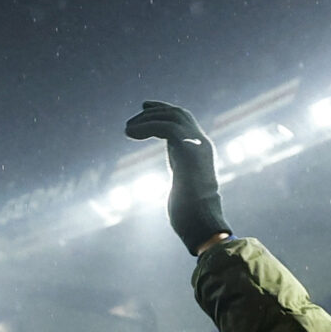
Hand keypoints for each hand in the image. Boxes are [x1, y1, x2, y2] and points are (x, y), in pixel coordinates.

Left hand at [124, 101, 228, 254]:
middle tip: (140, 108)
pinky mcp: (188, 150)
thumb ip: (181, 178)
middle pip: (180, 114)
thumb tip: (179, 187)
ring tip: (128, 129)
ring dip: (148, 118)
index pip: (185, 123)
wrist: (202, 223)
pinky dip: (146, 126)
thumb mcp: (183, 190)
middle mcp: (201, 144)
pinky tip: (130, 133)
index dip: (166, 114)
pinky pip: (165, 127)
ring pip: (173, 116)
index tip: (146, 110)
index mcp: (200, 152)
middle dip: (158, 109)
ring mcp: (197, 145)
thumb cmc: (191, 216)